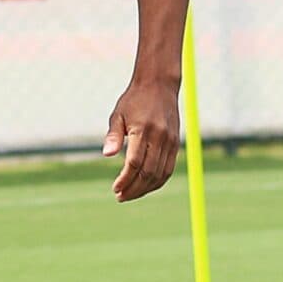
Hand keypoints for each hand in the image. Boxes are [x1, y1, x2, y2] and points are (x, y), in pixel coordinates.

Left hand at [102, 76, 181, 201]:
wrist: (159, 85)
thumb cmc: (134, 100)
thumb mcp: (118, 114)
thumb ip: (113, 136)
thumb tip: (106, 155)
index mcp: (143, 130)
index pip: (134, 163)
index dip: (125, 179)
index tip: (115, 188)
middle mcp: (160, 138)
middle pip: (148, 173)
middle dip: (134, 189)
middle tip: (120, 197)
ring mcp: (170, 142)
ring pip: (160, 174)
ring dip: (145, 189)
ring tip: (130, 194)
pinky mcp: (176, 144)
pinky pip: (169, 169)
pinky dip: (158, 181)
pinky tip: (146, 187)